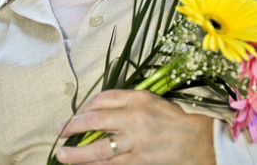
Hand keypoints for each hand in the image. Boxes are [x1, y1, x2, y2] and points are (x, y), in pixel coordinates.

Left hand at [56, 89, 215, 164]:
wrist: (196, 141)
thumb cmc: (172, 118)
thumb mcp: (150, 100)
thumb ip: (125, 101)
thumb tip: (97, 109)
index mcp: (137, 97)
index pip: (101, 98)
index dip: (84, 106)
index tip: (76, 113)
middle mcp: (133, 117)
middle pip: (94, 120)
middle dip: (72, 126)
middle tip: (60, 131)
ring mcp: (135, 141)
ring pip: (98, 149)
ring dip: (76, 153)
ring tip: (61, 154)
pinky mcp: (139, 161)